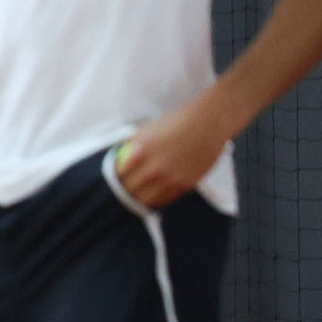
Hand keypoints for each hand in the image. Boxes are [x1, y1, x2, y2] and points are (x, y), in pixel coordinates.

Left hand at [113, 102, 229, 208]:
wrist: (208, 122)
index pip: (118, 175)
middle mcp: (153, 168)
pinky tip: (155, 195)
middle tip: (123, 192)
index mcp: (139, 152)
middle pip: (129, 190)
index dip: (114, 179)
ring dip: (140, 199)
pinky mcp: (186, 184)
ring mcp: (170, 178)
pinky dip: (158, 199)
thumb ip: (131, 149)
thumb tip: (117, 165)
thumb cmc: (174, 123)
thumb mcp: (145, 132)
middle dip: (124, 191)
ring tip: (137, 197)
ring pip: (146, 200)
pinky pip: (166, 199)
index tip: (114, 180)